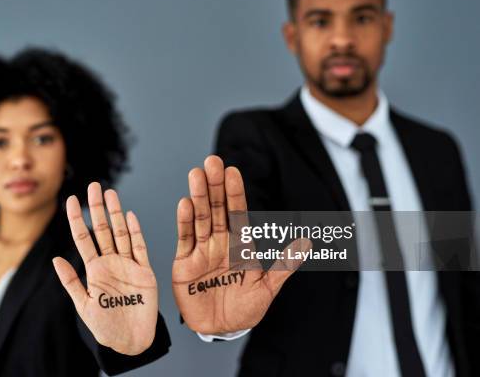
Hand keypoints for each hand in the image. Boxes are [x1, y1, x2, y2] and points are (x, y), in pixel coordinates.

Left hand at [53, 183, 157, 354]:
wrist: (132, 341)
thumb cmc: (106, 327)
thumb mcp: (84, 306)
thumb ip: (71, 282)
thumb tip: (56, 259)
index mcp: (94, 269)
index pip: (83, 239)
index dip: (76, 219)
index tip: (70, 200)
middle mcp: (110, 262)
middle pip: (103, 229)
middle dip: (97, 208)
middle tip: (94, 186)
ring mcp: (128, 264)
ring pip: (121, 233)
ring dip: (116, 214)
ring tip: (111, 194)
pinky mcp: (144, 271)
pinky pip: (140, 248)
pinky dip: (136, 232)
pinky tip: (130, 216)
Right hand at [172, 155, 308, 334]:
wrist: (220, 329)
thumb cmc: (244, 309)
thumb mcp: (267, 288)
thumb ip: (283, 266)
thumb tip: (306, 243)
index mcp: (240, 245)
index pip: (237, 213)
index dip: (235, 192)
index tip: (233, 171)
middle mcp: (220, 243)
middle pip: (217, 209)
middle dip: (215, 186)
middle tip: (212, 162)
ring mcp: (202, 251)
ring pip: (200, 218)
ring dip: (198, 196)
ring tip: (196, 175)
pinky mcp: (185, 263)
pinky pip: (185, 239)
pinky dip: (185, 222)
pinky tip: (185, 204)